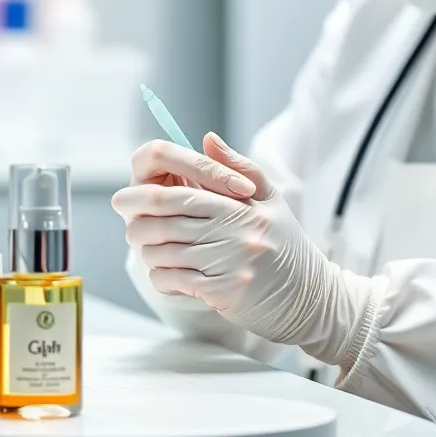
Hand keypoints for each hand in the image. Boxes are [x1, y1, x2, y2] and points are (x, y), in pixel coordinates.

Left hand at [112, 133, 361, 364]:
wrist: (312, 298)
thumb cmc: (287, 245)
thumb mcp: (270, 199)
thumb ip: (237, 167)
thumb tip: (207, 138)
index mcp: (240, 207)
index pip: (181, 196)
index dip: (144, 196)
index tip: (124, 199)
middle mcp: (234, 234)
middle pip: (167, 224)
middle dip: (138, 225)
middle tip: (130, 227)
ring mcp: (230, 265)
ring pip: (167, 255)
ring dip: (149, 254)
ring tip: (147, 252)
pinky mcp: (226, 293)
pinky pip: (177, 282)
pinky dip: (162, 279)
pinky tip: (164, 275)